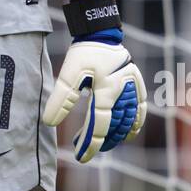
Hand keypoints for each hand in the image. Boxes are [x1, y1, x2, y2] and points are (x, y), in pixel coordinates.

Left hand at [42, 39, 146, 162]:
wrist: (101, 33)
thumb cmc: (84, 53)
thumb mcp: (67, 74)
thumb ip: (61, 99)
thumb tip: (50, 123)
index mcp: (106, 91)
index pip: (99, 126)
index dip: (90, 144)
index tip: (80, 156)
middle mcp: (122, 93)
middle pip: (114, 127)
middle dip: (100, 142)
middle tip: (83, 150)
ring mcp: (132, 90)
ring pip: (128, 121)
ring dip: (116, 135)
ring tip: (102, 144)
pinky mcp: (136, 85)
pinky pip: (140, 109)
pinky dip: (136, 123)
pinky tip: (129, 134)